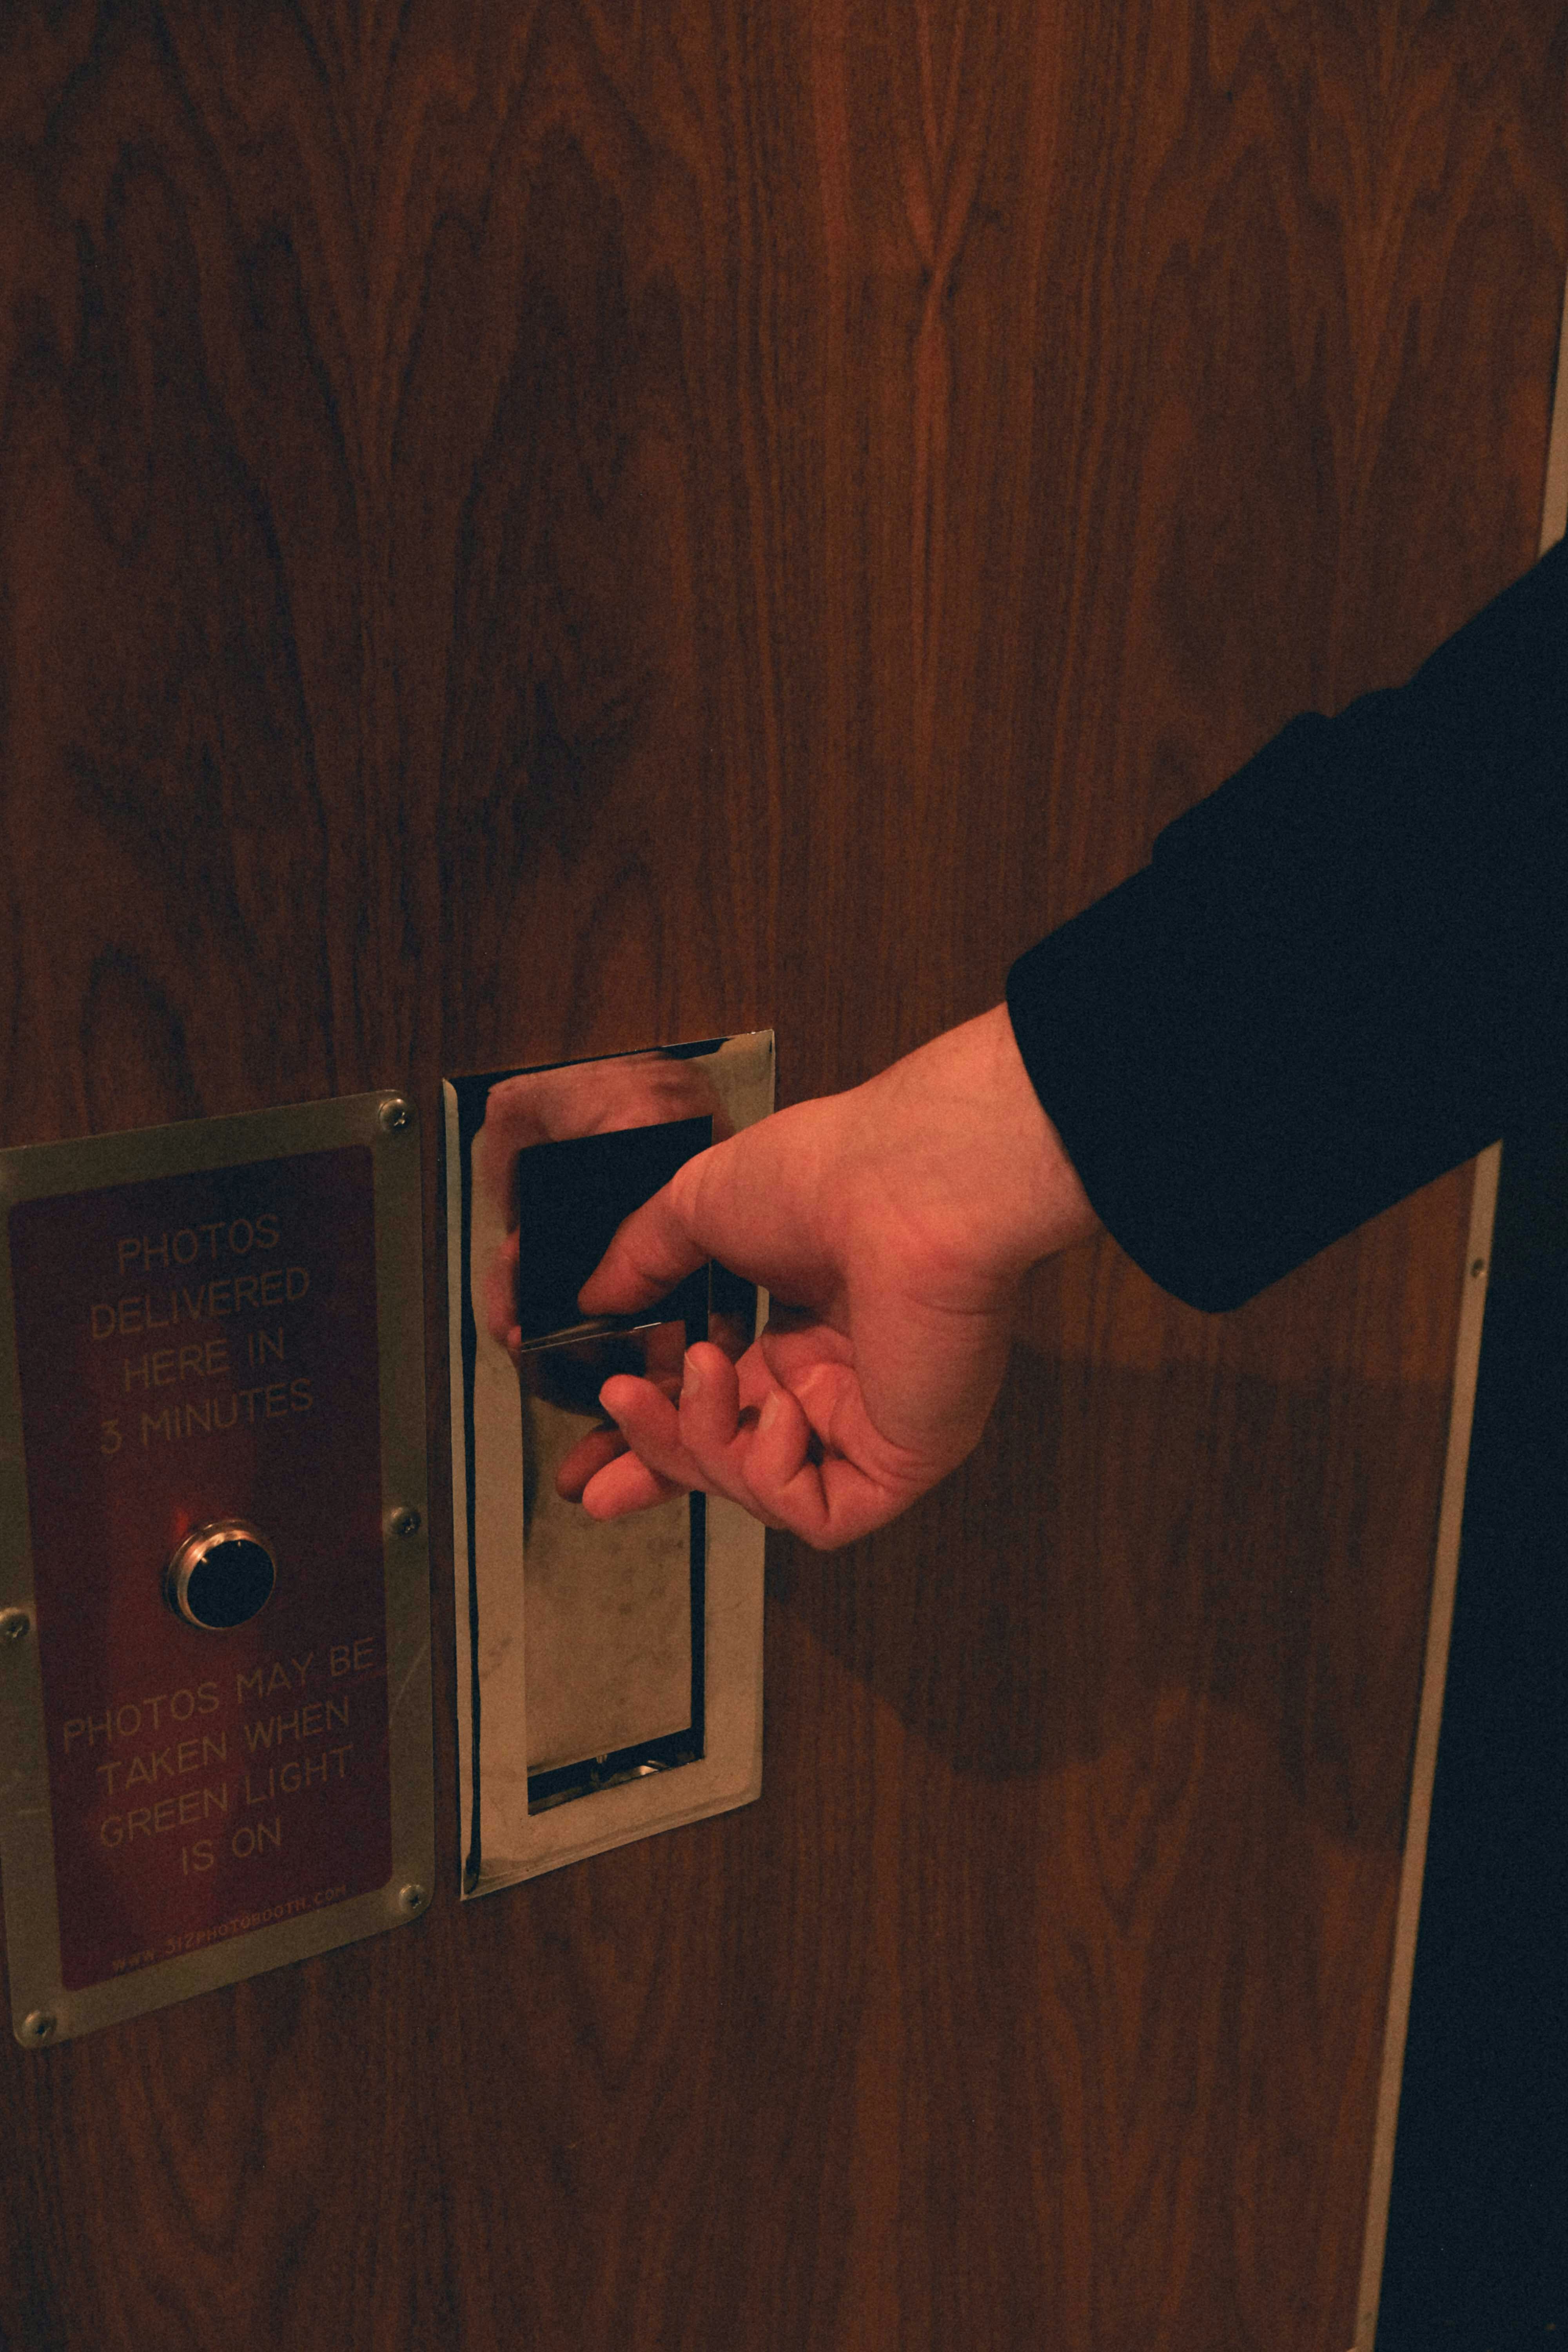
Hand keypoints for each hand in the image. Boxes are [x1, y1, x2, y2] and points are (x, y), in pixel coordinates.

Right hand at [572, 1006, 1098, 1548]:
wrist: (906, 1184)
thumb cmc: (828, 1172)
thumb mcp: (699, 1204)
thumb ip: (641, 1259)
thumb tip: (594, 1299)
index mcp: (804, 1329)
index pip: (718, 1408)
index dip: (651, 1439)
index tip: (590, 1462)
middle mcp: (841, 1381)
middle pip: (731, 1462)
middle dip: (659, 1469)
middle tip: (597, 1476)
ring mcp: (874, 1424)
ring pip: (764, 1491)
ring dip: (705, 1443)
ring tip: (701, 1370)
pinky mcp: (903, 1459)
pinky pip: (820, 1515)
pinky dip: (772, 1472)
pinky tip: (774, 1410)